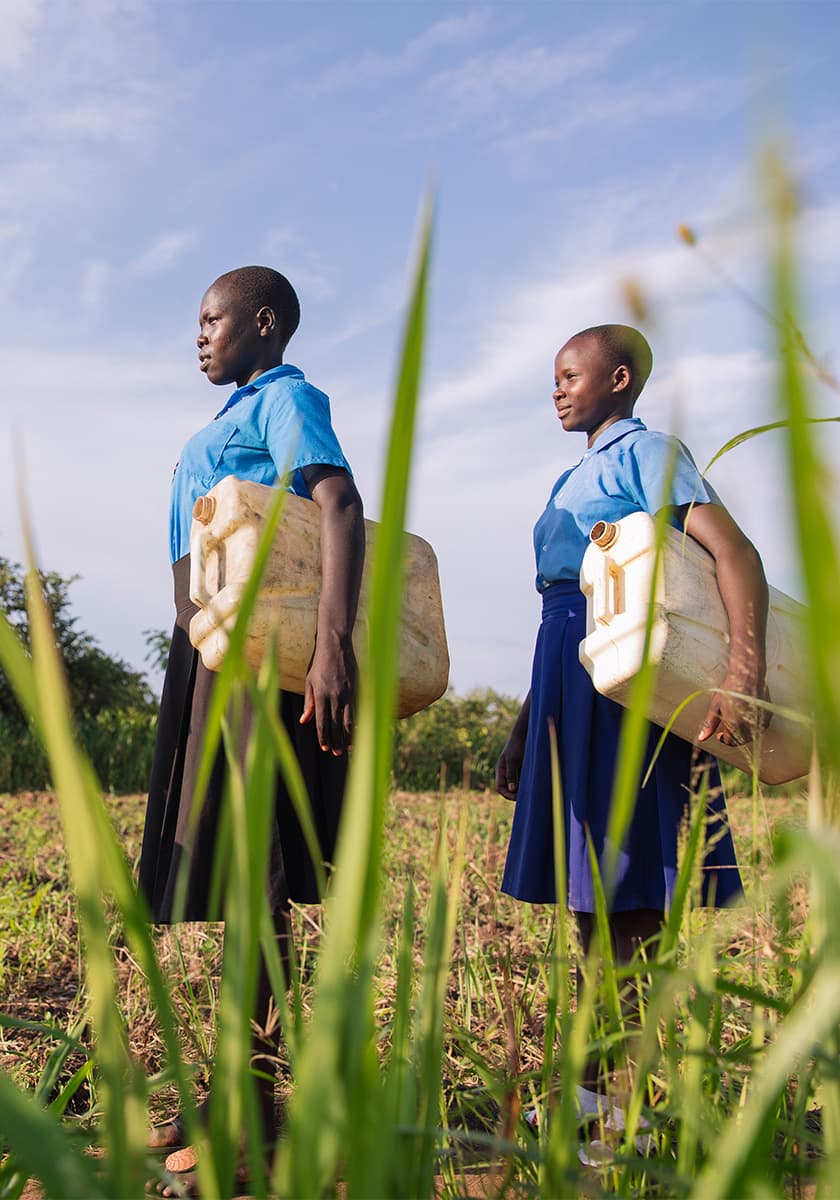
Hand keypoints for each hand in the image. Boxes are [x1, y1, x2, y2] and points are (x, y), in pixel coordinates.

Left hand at [299, 636, 356, 755]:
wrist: (336, 646)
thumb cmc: (319, 663)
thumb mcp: (309, 682)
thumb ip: (309, 702)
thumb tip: (304, 721)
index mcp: (321, 695)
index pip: (322, 722)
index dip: (323, 736)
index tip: (324, 747)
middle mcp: (335, 696)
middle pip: (336, 724)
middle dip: (336, 741)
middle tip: (336, 753)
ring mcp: (347, 693)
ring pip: (349, 720)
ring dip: (348, 735)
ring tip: (348, 748)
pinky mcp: (356, 689)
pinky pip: (357, 710)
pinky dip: (357, 722)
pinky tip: (357, 731)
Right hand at [496, 730, 526, 799]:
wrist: (524, 735)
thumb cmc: (516, 746)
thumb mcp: (513, 760)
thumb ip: (511, 775)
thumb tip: (511, 790)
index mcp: (500, 770)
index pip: (500, 788)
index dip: (506, 794)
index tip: (516, 797)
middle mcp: (506, 773)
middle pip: (507, 789)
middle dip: (514, 795)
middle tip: (525, 797)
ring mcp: (514, 771)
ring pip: (516, 786)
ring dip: (521, 791)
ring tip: (530, 792)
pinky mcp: (522, 769)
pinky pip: (523, 781)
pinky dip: (526, 785)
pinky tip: (533, 785)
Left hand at [698, 666, 770, 747]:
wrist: (748, 674)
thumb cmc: (731, 687)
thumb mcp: (715, 706)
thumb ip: (709, 724)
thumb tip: (701, 737)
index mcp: (735, 724)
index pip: (730, 742)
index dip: (723, 739)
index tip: (720, 734)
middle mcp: (749, 725)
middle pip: (741, 741)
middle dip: (733, 737)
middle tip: (727, 727)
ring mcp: (760, 721)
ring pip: (751, 736)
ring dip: (743, 733)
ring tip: (737, 720)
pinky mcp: (768, 716)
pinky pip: (760, 728)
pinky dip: (753, 726)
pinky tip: (747, 716)